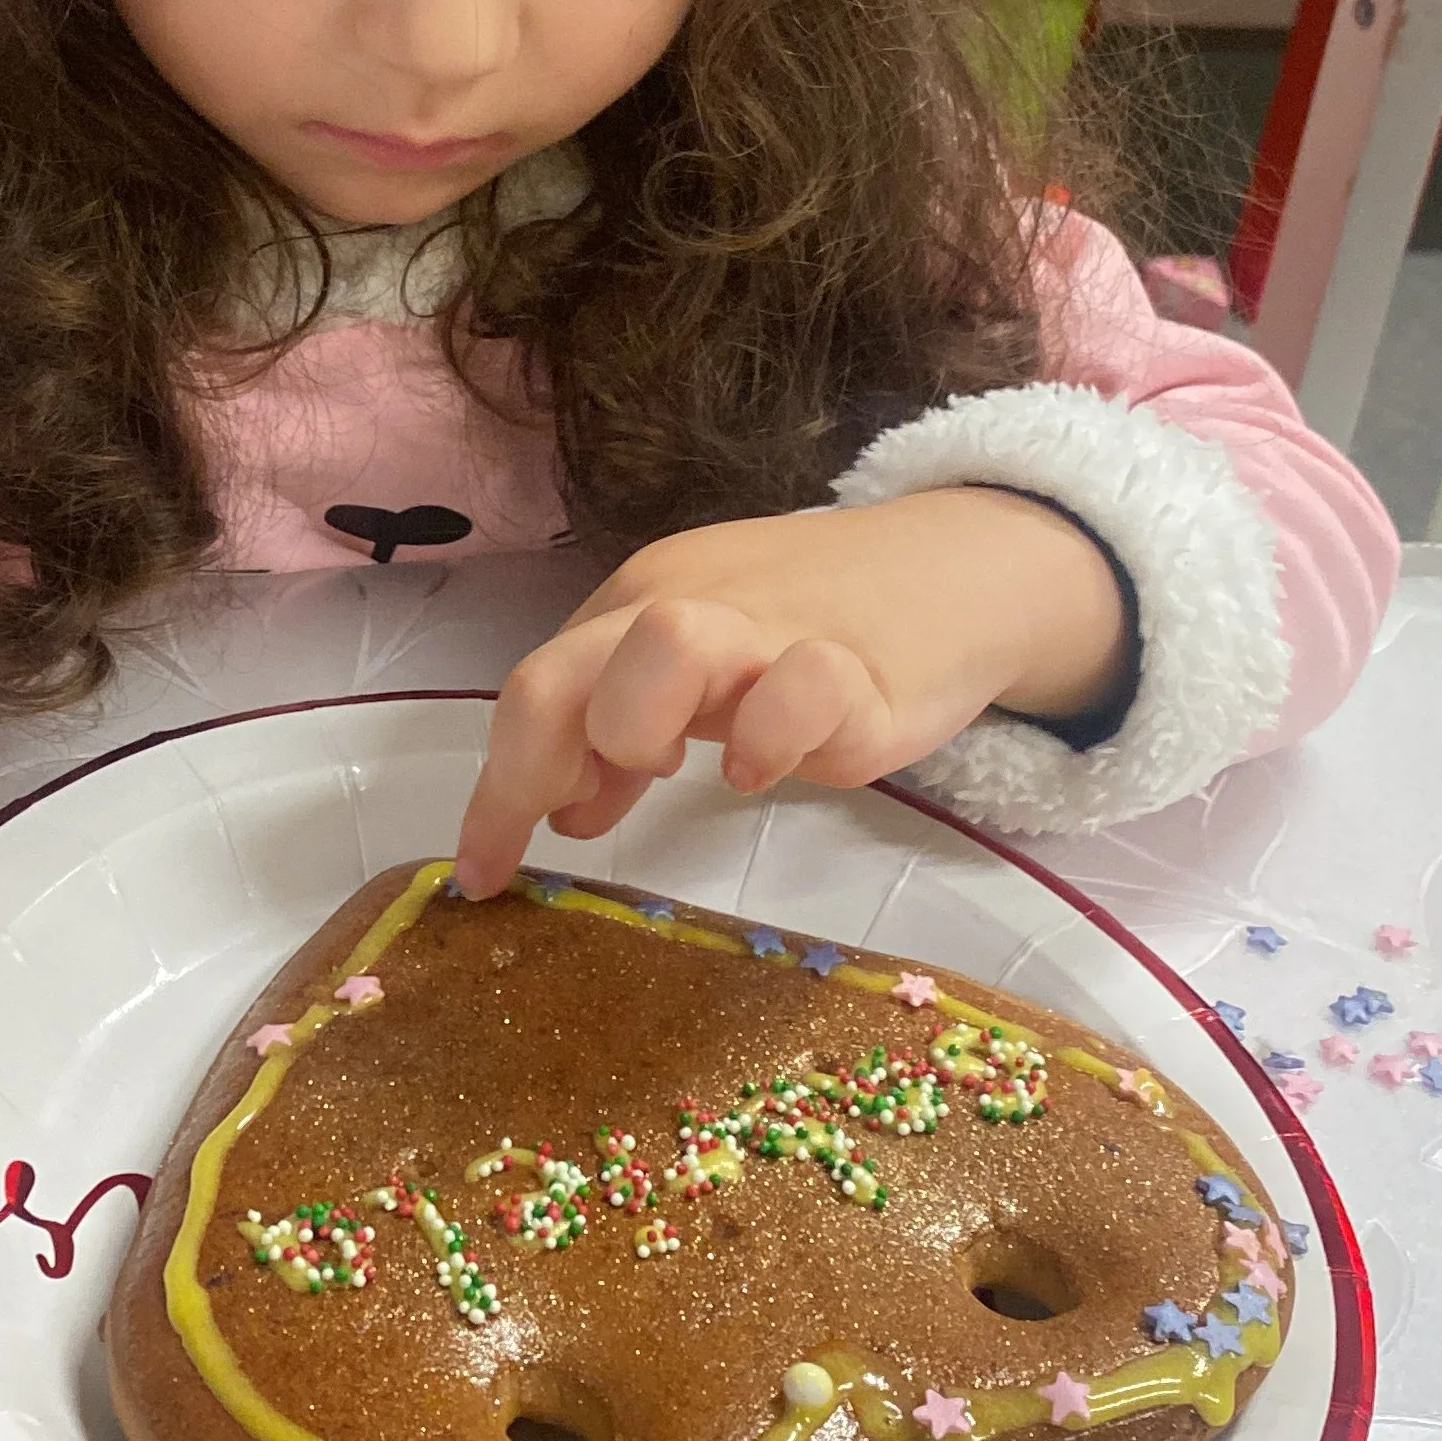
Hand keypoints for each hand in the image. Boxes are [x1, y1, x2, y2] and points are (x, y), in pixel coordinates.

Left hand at [454, 491, 1129, 894]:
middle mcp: (692, 604)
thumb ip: (628, 726)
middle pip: (567, 671)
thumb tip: (568, 810)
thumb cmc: (817, 620)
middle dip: (534, 772)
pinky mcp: (860, 670)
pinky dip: (768, 742)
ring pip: (668, 646)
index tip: (481, 874)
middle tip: (568, 834)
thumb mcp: (703, 667)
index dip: (497, 790)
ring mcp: (774, 633)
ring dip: (640, 727)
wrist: (960, 566)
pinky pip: (800, 693)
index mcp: (642, 599)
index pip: (536, 688)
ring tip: (676, 772)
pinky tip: (765, 770)